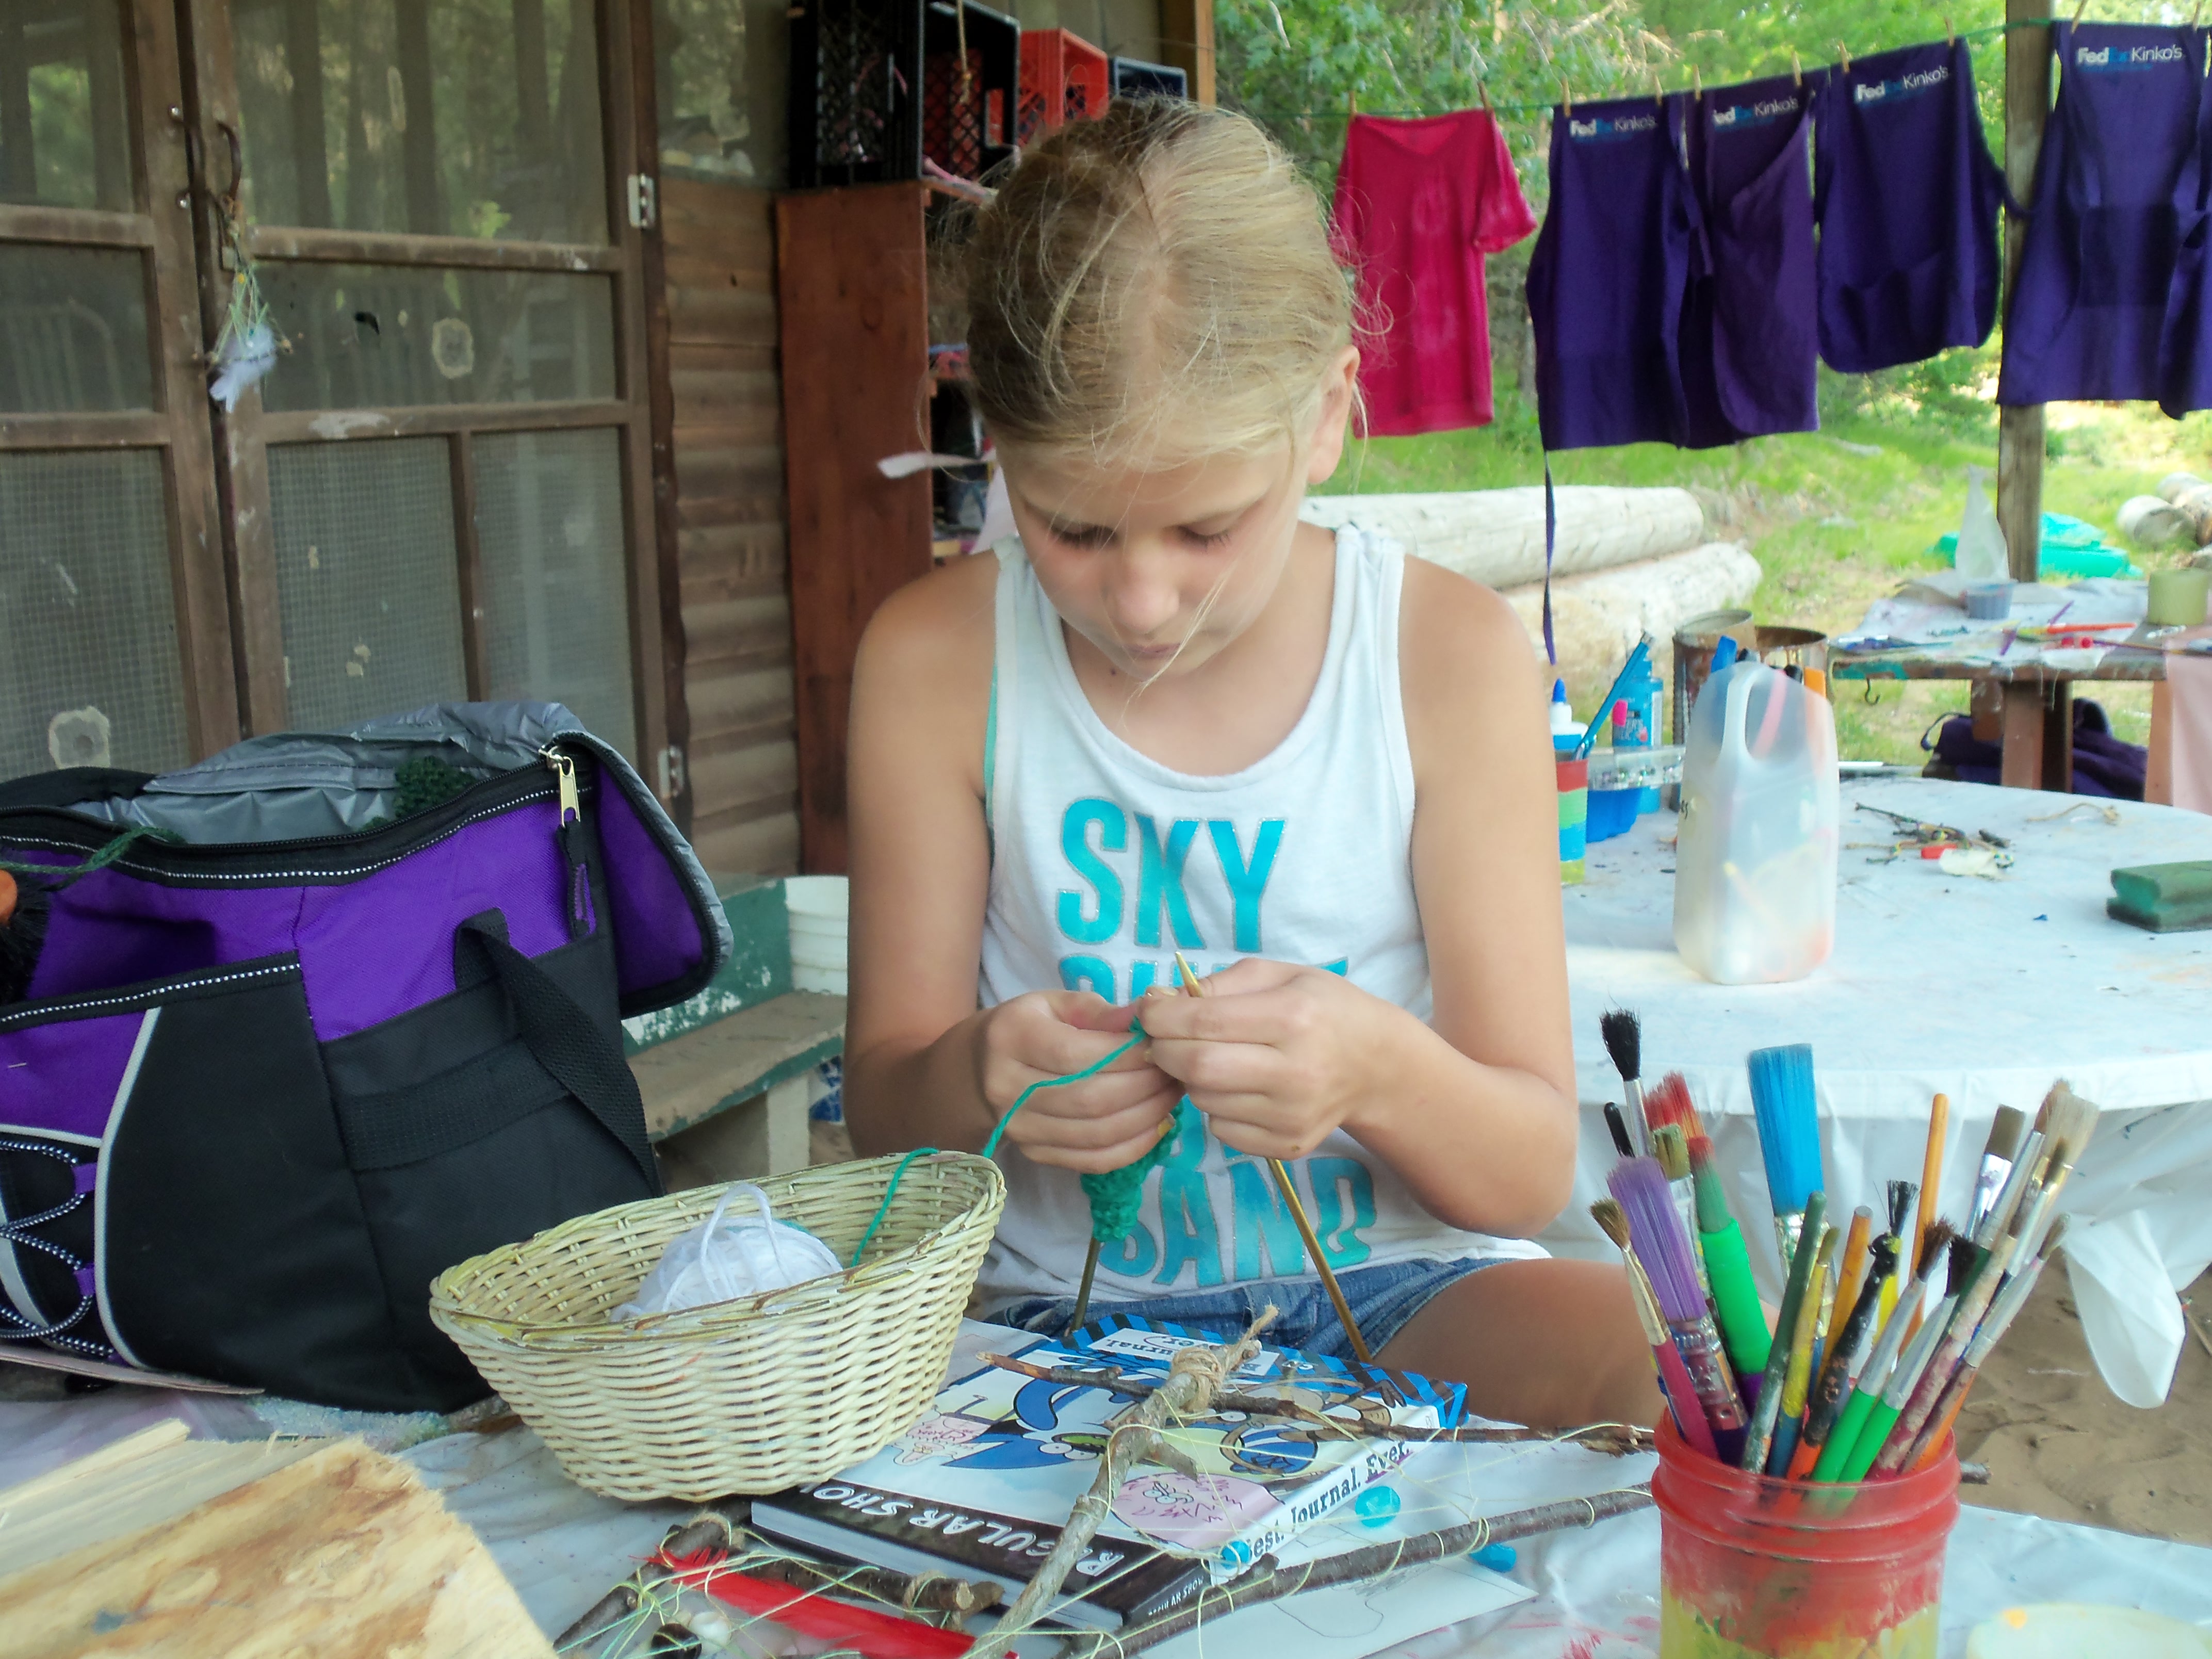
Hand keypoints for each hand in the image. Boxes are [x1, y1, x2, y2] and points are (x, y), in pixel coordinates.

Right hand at [976, 990, 1181, 1171]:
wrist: (976, 1072)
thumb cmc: (1027, 1028)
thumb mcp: (1055, 1004)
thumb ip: (1099, 1012)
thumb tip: (1145, 1019)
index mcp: (1012, 1037)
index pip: (1078, 1055)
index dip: (1128, 1055)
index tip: (1160, 1046)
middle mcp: (1007, 1087)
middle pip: (1089, 1098)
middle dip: (1144, 1087)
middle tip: (1174, 1072)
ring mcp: (1019, 1127)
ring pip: (1095, 1133)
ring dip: (1145, 1117)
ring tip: (1170, 1095)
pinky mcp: (1034, 1153)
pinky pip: (1092, 1160)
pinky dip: (1132, 1147)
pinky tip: (1156, 1125)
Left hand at [1136, 959, 1392, 1159]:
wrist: (1377, 1066)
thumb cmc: (1324, 1009)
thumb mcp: (1280, 975)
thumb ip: (1220, 984)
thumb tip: (1161, 1001)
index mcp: (1293, 1017)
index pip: (1204, 1022)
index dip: (1161, 1016)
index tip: (1149, 1009)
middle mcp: (1296, 1071)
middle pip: (1198, 1068)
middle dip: (1164, 1050)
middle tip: (1162, 1037)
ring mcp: (1292, 1115)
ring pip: (1204, 1100)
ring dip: (1190, 1079)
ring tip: (1212, 1058)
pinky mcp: (1287, 1145)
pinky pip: (1221, 1130)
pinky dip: (1215, 1107)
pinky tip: (1238, 1087)